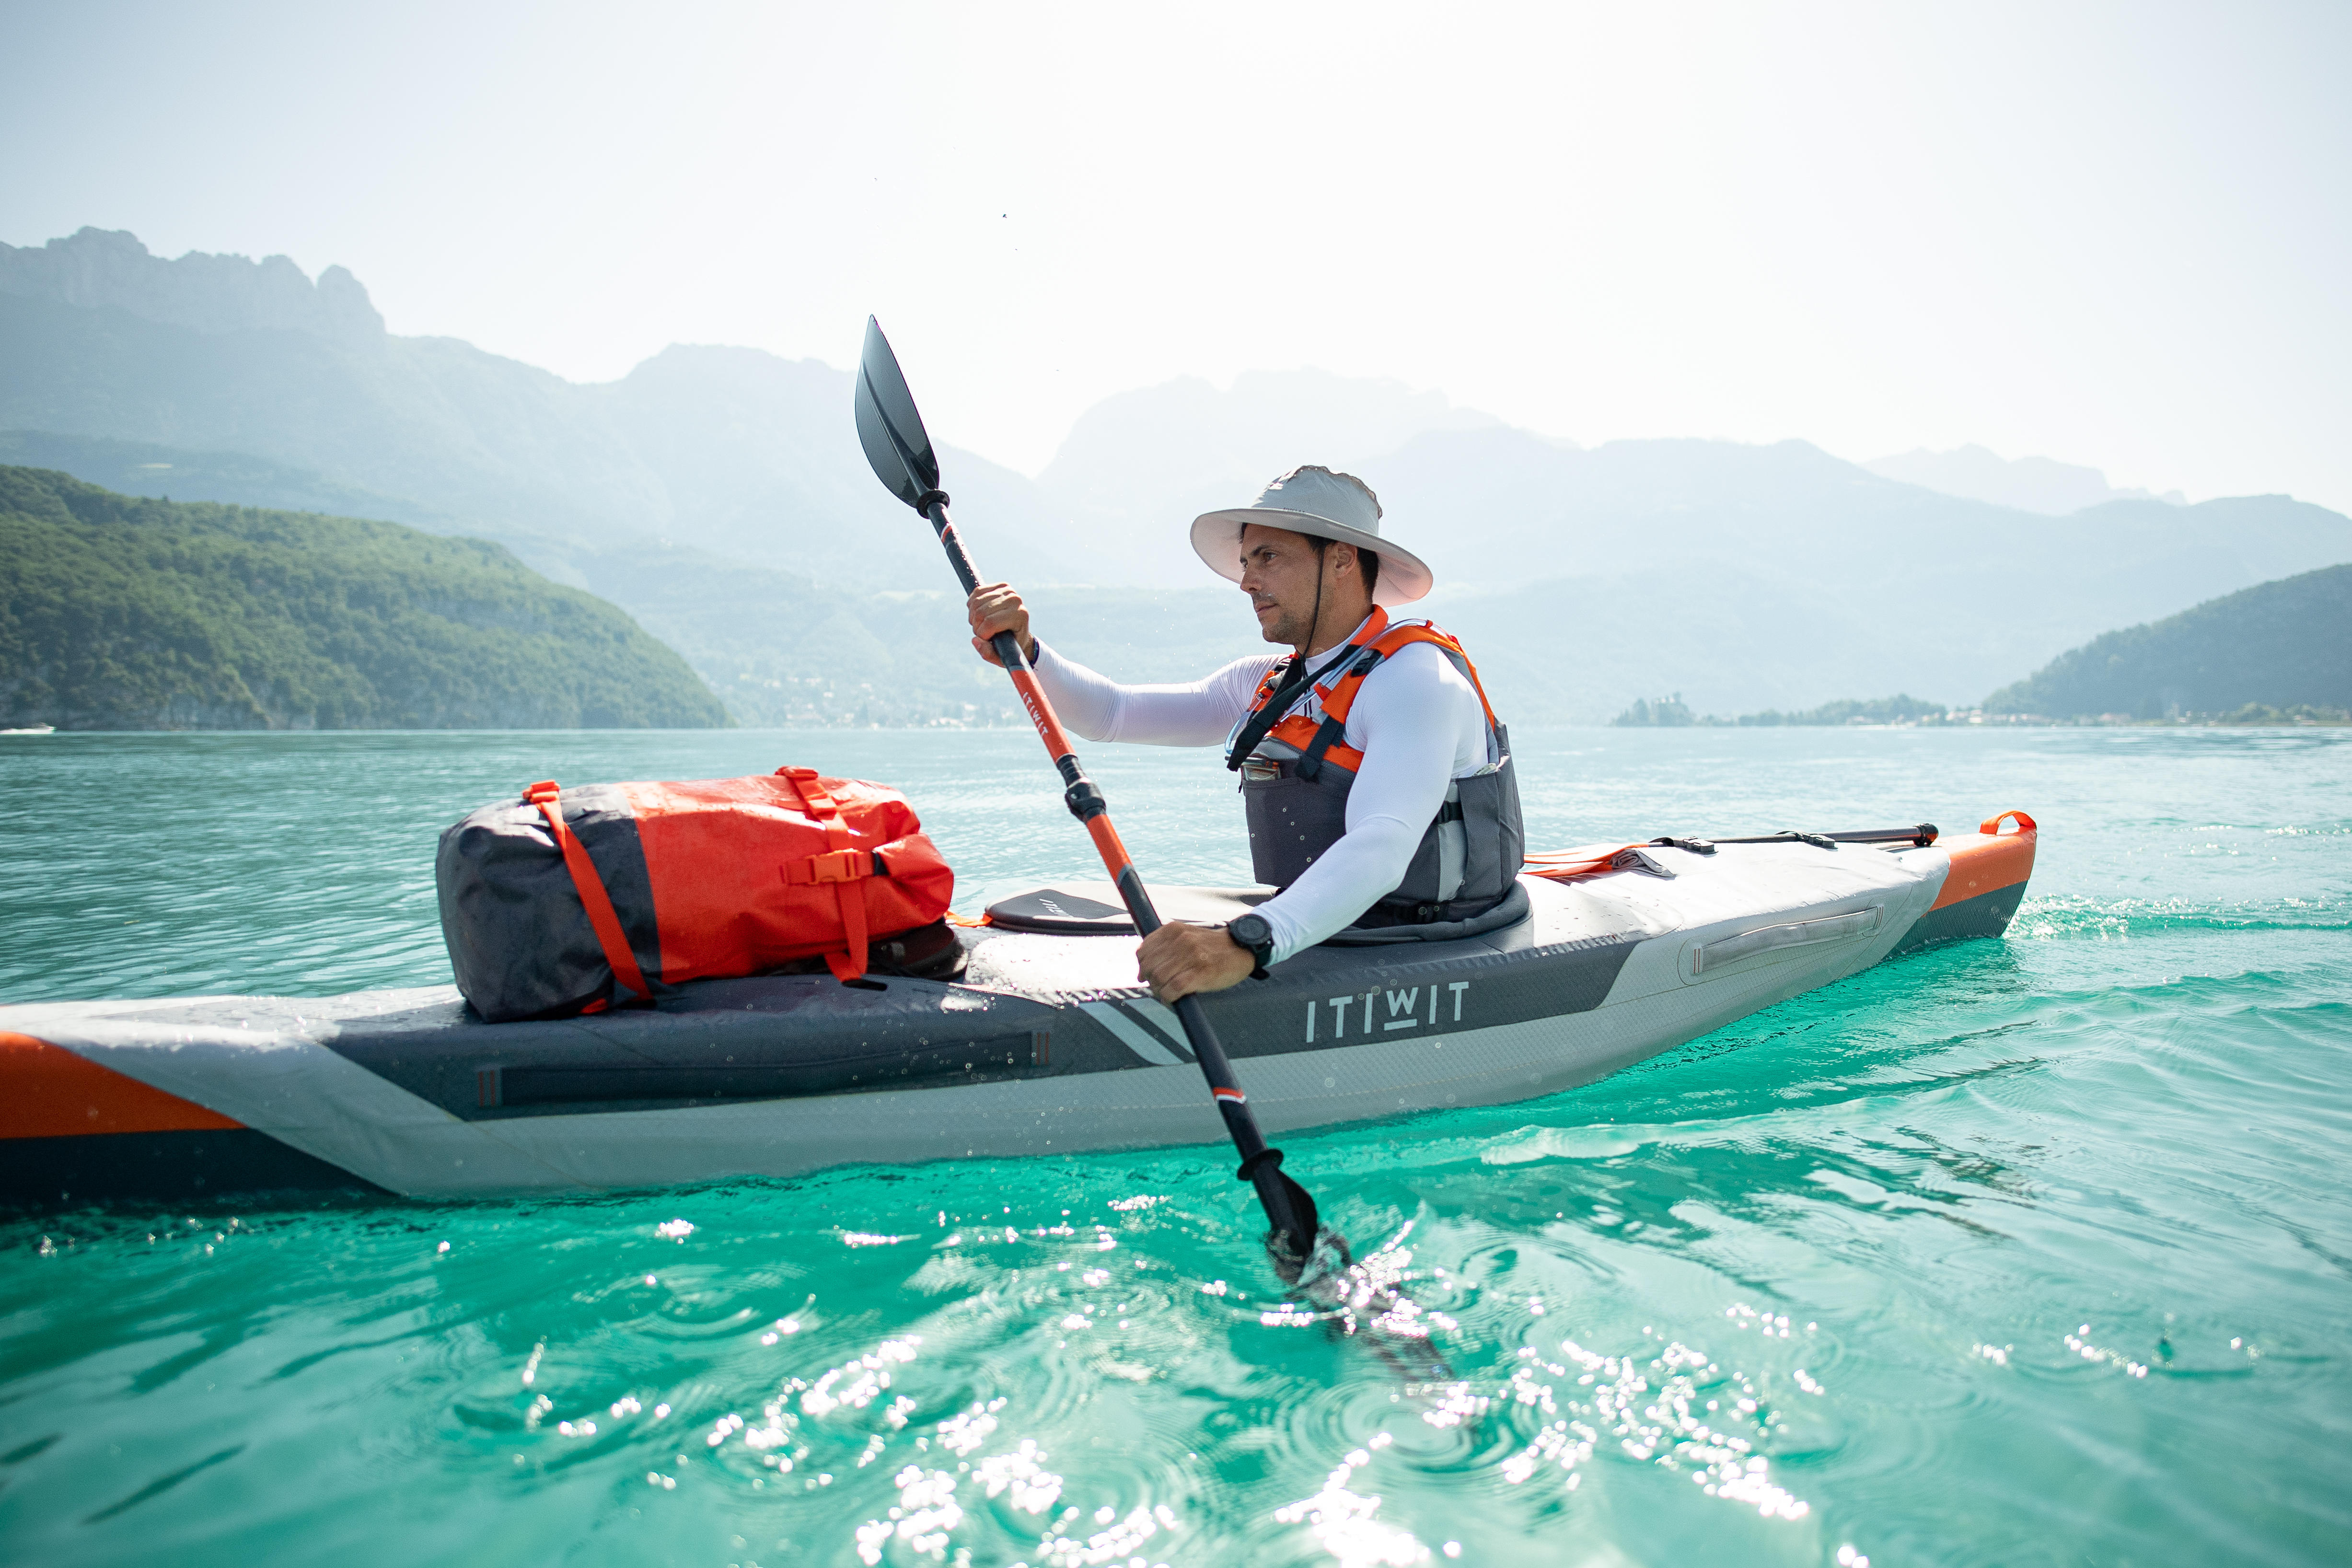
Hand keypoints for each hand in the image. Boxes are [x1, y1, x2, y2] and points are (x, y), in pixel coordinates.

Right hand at [967, 582, 1036, 666]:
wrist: (1018, 632)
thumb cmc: (1011, 646)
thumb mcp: (1002, 656)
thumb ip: (988, 653)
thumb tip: (975, 641)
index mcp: (1020, 615)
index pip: (990, 623)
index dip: (982, 634)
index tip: (986, 639)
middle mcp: (1015, 599)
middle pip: (981, 613)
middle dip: (976, 626)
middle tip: (983, 632)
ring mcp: (1007, 590)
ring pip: (976, 603)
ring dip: (973, 617)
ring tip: (982, 624)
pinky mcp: (999, 585)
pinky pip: (976, 593)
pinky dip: (972, 605)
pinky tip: (978, 613)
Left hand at [1136, 921, 1257, 1002]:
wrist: (1241, 948)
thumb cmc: (1212, 946)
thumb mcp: (1187, 935)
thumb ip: (1167, 944)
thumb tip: (1144, 964)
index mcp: (1174, 930)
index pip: (1144, 950)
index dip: (1142, 965)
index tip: (1146, 974)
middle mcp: (1181, 940)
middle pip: (1149, 966)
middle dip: (1150, 980)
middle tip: (1158, 987)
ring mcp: (1191, 956)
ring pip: (1159, 978)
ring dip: (1159, 991)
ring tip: (1165, 993)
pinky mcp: (1200, 973)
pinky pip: (1173, 989)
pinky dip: (1168, 998)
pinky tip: (1172, 1000)